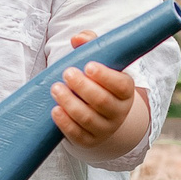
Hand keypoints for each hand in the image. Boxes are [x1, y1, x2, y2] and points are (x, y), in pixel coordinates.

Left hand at [51, 31, 147, 158]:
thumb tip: (77, 38)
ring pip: (87, 118)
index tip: (88, 66)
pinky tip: (55, 110)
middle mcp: (118, 112)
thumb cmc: (96, 82)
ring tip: (56, 88)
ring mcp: (104, 129)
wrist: (98, 115)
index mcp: (125, 91)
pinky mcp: (89, 140)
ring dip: (70, 103)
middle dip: (83, 87)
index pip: (122, 85)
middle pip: (102, 101)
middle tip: (67, 73)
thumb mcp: (99, 62)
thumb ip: (90, 45)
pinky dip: (65, 123)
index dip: (106, 76)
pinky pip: (77, 134)